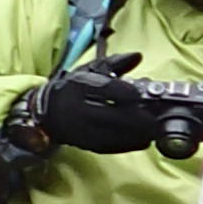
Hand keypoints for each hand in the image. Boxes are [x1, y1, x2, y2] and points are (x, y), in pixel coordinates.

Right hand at [9, 51, 164, 155]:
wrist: (47, 111)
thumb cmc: (74, 87)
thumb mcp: (90, 70)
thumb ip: (115, 63)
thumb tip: (137, 56)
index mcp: (78, 85)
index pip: (101, 88)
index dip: (122, 92)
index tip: (139, 95)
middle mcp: (75, 108)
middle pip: (108, 116)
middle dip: (135, 120)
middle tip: (155, 120)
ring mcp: (78, 129)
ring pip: (109, 136)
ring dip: (134, 136)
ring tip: (154, 132)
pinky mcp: (83, 144)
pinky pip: (107, 147)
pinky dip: (127, 145)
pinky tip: (143, 141)